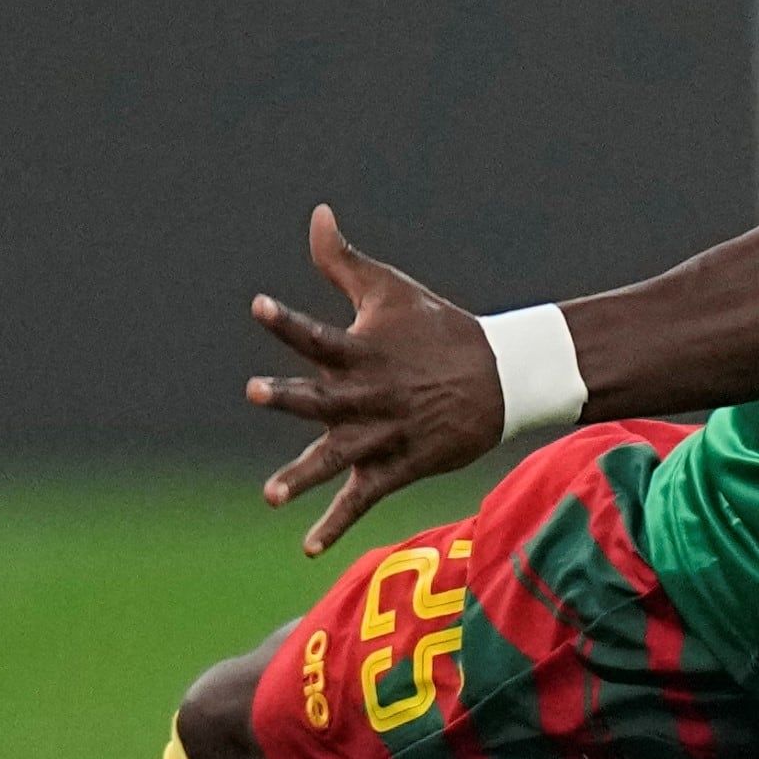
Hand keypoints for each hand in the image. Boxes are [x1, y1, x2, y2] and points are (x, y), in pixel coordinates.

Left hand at [245, 203, 502, 555]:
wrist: (501, 376)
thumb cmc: (434, 327)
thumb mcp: (389, 291)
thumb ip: (342, 261)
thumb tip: (317, 213)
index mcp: (361, 350)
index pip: (317, 332)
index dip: (287, 319)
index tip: (258, 305)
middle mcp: (367, 394)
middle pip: (323, 397)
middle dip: (290, 396)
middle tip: (256, 390)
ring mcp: (382, 433)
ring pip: (338, 457)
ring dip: (305, 474)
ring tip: (271, 494)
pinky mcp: (398, 465)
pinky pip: (362, 497)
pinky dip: (336, 523)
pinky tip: (307, 545)